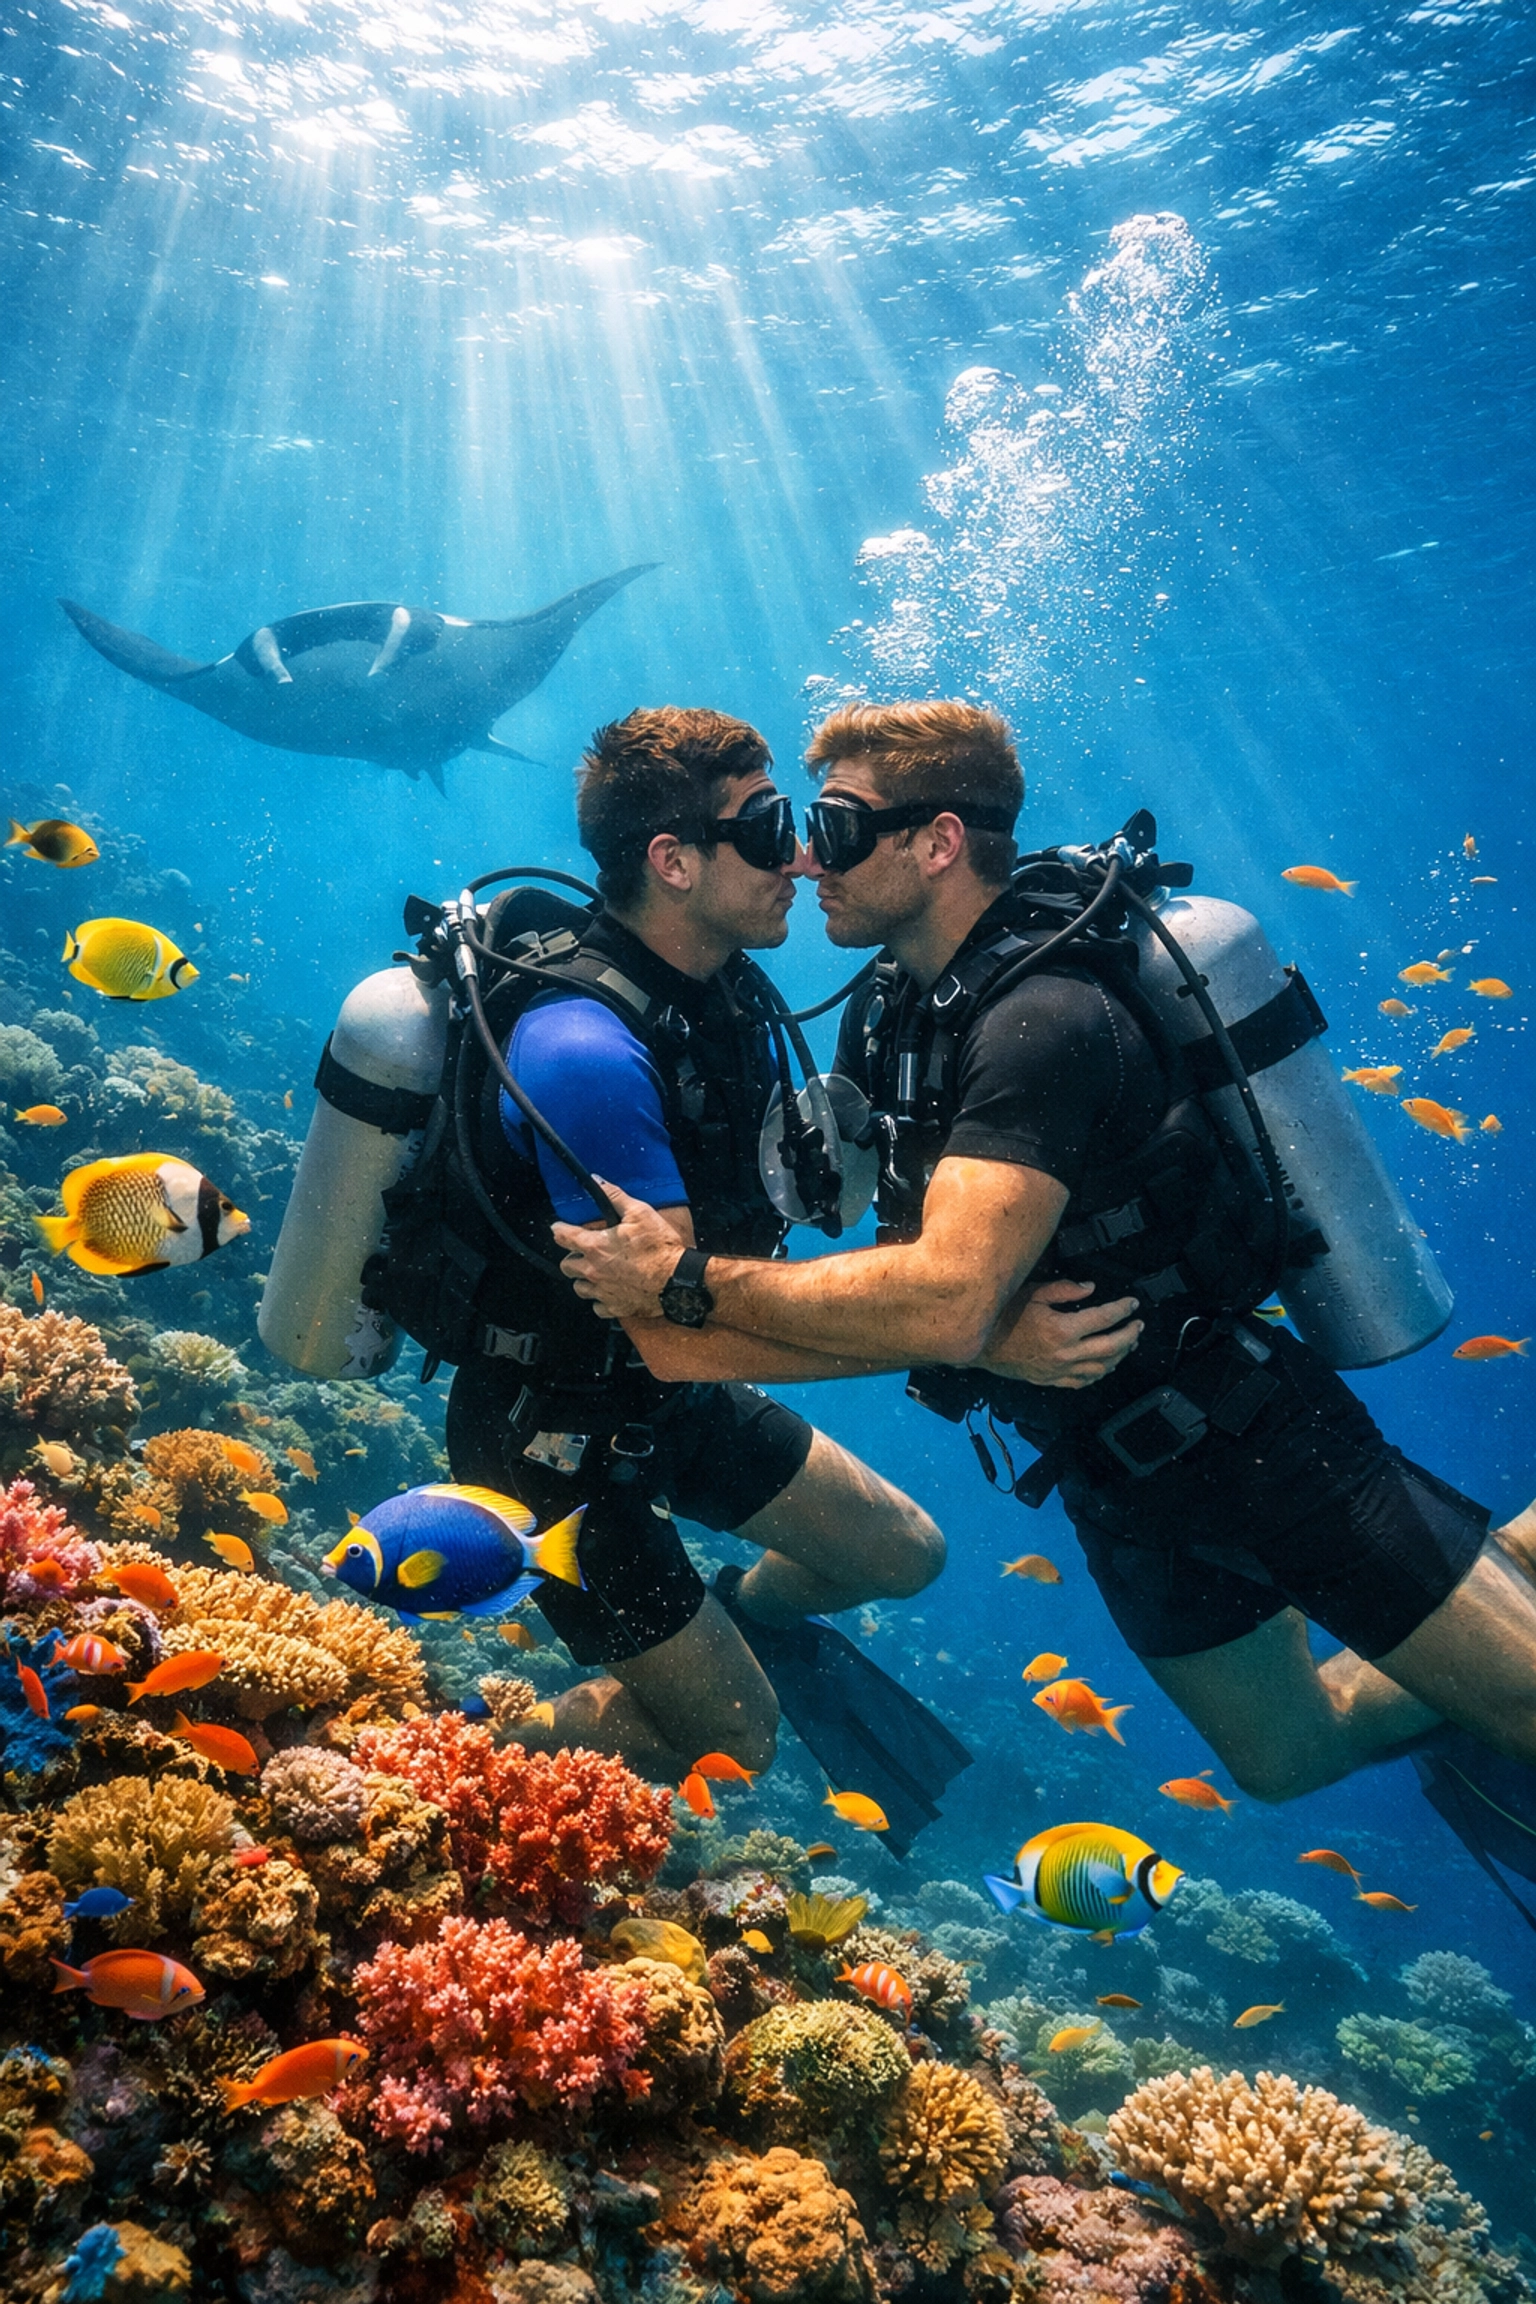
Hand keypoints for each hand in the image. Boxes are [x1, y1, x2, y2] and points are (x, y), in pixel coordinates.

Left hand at [554, 1182, 686, 1320]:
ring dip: (584, 1279)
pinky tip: (609, 1291)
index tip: (558, 1228)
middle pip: (566, 1266)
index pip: (563, 1237)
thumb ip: (615, 1196)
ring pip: (579, 1288)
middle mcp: (593, 1271)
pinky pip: (597, 1307)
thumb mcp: (640, 1213)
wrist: (677, 1280)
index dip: (559, 1229)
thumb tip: (598, 1182)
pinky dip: (600, 1300)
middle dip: (572, 1257)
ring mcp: (603, 1292)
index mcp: (595, 1247)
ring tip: (596, 1272)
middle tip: (584, 1252)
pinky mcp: (616, 1308)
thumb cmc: (660, 1248)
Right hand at [978, 1277, 1142, 1388]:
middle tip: (1138, 1325)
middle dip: (1130, 1335)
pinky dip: (1098, 1374)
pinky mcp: (1051, 1380)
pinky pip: (1082, 1382)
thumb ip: (1063, 1290)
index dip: (1122, 1309)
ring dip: (1119, 1356)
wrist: (978, 1344)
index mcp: (1061, 1329)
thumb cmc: (1001, 1317)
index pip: (1103, 1318)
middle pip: (1110, 1347)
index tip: (1131, 1303)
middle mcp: (1064, 1353)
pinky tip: (1104, 1366)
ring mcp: (1059, 1370)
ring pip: (1101, 1368)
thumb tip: (1089, 1288)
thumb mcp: (1031, 1293)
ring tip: (1127, 1344)